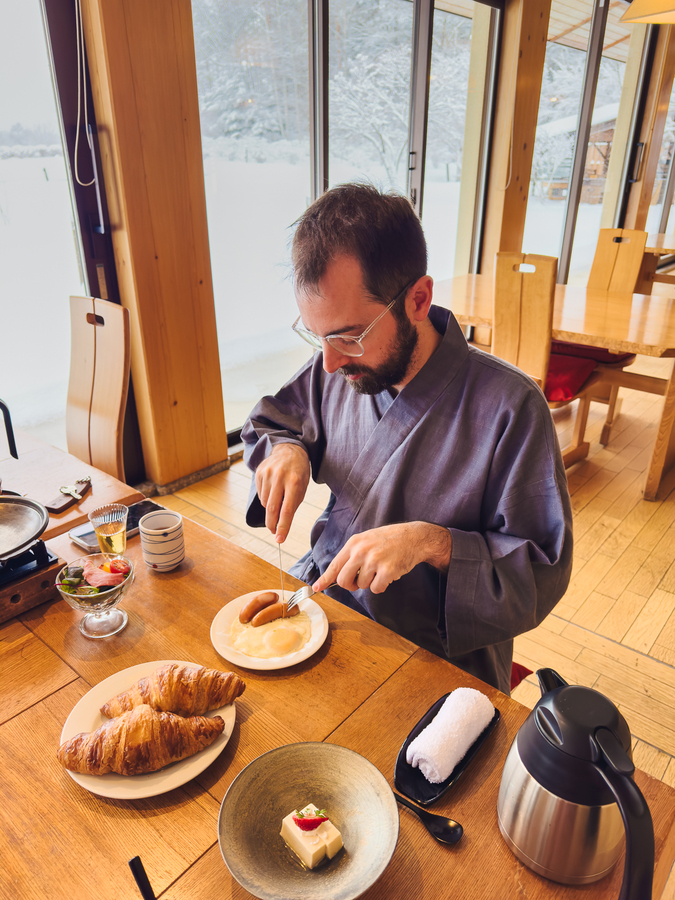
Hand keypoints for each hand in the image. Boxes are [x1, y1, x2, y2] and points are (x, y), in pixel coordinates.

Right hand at [255, 443, 309, 542]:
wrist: (289, 450)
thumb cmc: (298, 473)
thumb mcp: (302, 488)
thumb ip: (292, 505)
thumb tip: (280, 525)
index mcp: (294, 482)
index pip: (287, 509)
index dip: (283, 526)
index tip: (280, 539)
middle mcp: (279, 477)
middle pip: (272, 508)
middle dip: (272, 524)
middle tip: (274, 532)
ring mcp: (267, 474)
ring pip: (264, 502)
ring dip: (270, 509)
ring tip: (278, 500)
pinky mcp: (259, 472)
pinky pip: (260, 494)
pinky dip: (266, 499)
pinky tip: (273, 490)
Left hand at [312, 522, 451, 594]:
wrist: (413, 537)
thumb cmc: (389, 540)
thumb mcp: (366, 540)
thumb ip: (352, 555)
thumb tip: (337, 575)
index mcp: (354, 543)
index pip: (334, 565)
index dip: (325, 579)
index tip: (316, 587)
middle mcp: (361, 551)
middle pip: (344, 580)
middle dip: (350, 585)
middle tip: (359, 580)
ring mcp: (374, 560)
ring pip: (361, 585)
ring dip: (370, 582)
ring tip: (380, 569)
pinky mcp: (386, 570)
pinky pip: (376, 589)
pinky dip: (382, 585)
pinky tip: (388, 573)